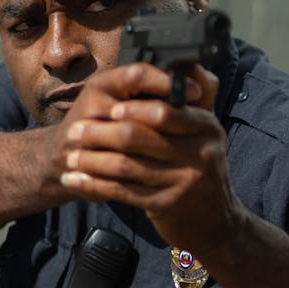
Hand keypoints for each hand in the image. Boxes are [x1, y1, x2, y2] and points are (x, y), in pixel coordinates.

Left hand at [58, 62, 244, 252]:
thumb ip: (200, 99)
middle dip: (101, 133)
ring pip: (126, 165)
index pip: (165, 110)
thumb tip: (191, 63)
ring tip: (71, 158)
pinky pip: (123, 191)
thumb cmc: (203, 172)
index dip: (133, 107)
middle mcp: (199, 154)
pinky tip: (78, 180)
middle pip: (139, 136)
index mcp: (207, 128)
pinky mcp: (167, 205)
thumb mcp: (208, 135)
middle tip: (76, 131)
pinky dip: (96, 185)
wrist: (216, 224)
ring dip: (92, 161)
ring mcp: (183, 182)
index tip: (108, 108)